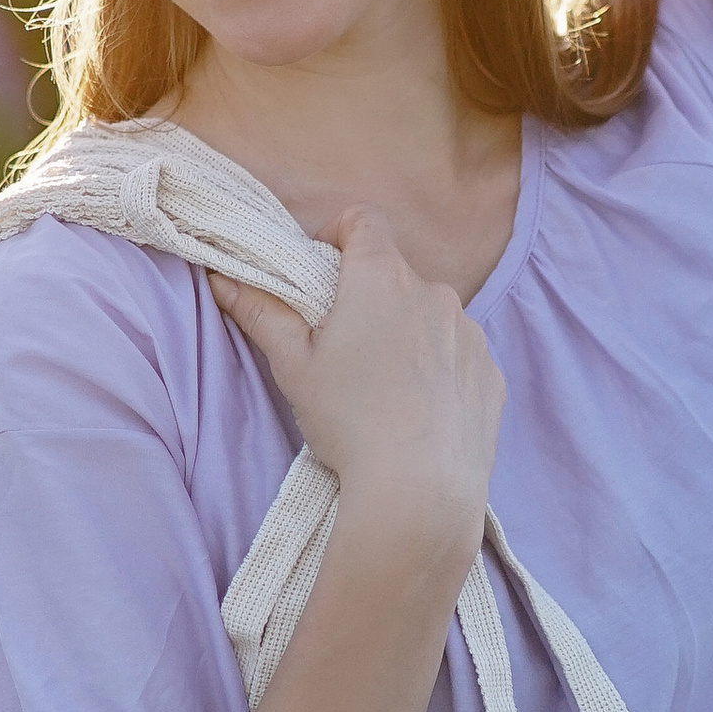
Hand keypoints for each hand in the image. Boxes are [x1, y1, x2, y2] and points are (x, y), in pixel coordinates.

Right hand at [210, 207, 501, 571]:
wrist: (419, 490)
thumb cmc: (349, 421)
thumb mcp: (293, 366)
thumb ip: (261, 313)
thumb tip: (223, 279)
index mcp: (381, 278)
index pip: (363, 221)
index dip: (337, 235)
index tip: (320, 272)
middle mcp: (433, 292)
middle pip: (394, 275)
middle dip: (368, 298)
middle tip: (342, 348)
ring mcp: (469, 333)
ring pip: (429, 317)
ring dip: (406, 334)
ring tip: (382, 389)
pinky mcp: (490, 373)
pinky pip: (458, 356)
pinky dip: (438, 370)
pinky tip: (418, 413)